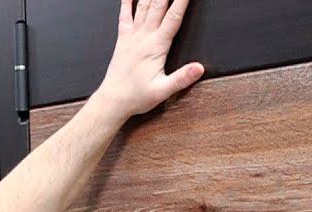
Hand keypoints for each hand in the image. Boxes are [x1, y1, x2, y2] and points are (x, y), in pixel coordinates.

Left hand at [90, 0, 204, 123]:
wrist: (112, 100)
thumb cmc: (135, 96)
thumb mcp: (162, 91)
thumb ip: (181, 78)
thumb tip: (198, 68)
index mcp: (156, 47)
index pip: (174, 17)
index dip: (182, 1)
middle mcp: (144, 37)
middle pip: (159, 5)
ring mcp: (132, 36)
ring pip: (143, 6)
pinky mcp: (123, 39)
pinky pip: (124, 16)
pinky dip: (126, 3)